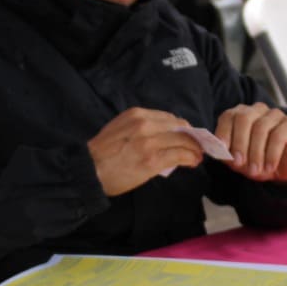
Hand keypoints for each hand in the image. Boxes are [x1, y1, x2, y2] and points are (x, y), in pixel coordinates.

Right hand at [87, 108, 204, 196]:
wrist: (90, 171)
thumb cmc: (103, 153)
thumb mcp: (120, 129)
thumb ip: (141, 127)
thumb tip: (164, 134)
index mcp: (136, 114)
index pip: (169, 118)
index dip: (181, 128)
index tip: (186, 136)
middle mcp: (144, 124)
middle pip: (179, 127)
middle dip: (191, 137)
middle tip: (196, 147)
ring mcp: (149, 142)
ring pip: (183, 140)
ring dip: (194, 149)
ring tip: (196, 156)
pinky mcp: (153, 160)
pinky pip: (180, 155)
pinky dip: (190, 158)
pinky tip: (193, 162)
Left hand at [215, 103, 286, 184]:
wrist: (283, 170)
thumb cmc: (257, 161)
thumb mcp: (238, 161)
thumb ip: (227, 154)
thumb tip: (217, 150)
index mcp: (241, 114)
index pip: (229, 116)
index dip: (224, 132)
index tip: (223, 150)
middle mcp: (257, 110)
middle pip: (244, 119)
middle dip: (239, 143)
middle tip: (239, 164)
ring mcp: (275, 115)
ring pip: (260, 128)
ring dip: (256, 153)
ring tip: (255, 171)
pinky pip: (278, 136)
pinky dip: (271, 154)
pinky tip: (269, 167)